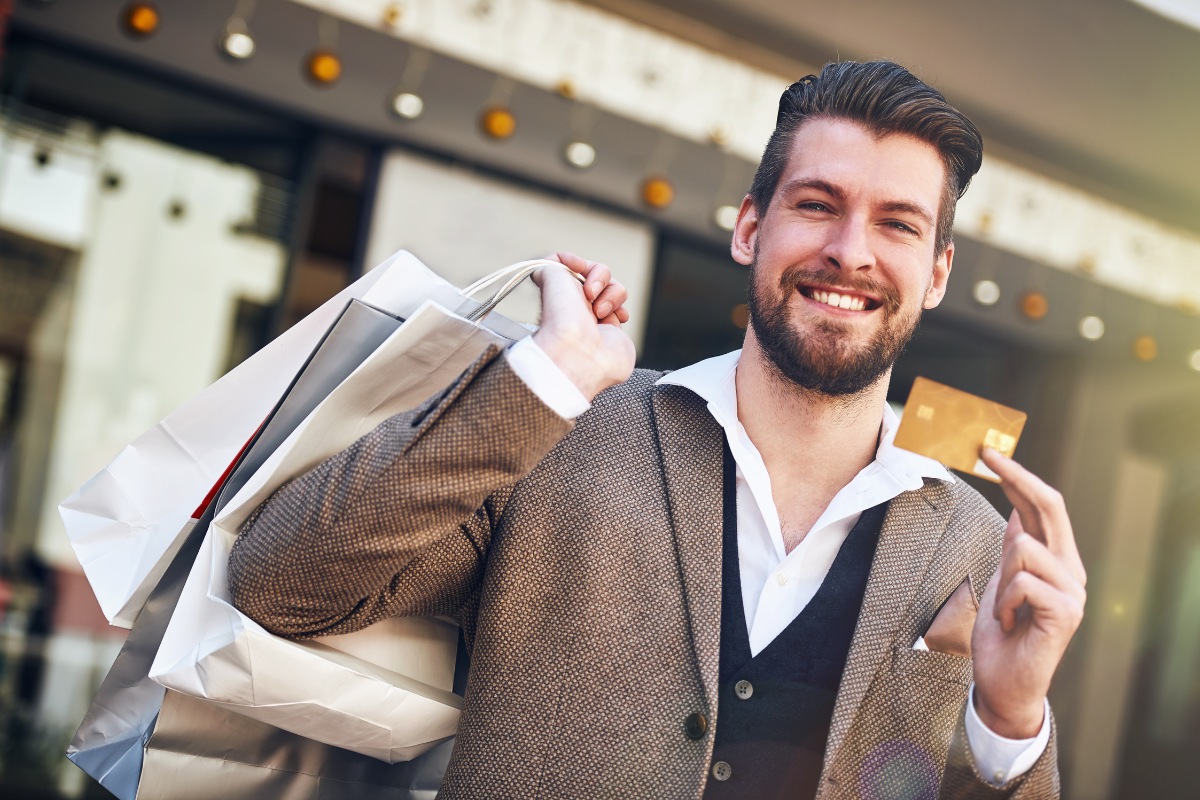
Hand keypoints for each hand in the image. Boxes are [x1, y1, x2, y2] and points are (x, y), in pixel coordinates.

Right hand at [531, 252, 635, 400]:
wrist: (580, 354)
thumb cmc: (600, 360)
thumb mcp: (621, 348)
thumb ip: (616, 332)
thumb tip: (612, 322)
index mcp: (591, 328)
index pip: (608, 305)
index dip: (617, 305)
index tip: (621, 317)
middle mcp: (578, 311)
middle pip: (608, 285)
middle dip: (614, 294)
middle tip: (602, 311)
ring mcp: (564, 295)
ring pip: (596, 271)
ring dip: (602, 281)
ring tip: (592, 298)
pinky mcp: (549, 279)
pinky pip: (559, 258)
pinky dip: (571, 259)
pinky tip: (576, 269)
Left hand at [970, 448, 1086, 738]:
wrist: (1005, 684)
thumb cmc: (1001, 636)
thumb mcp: (1002, 583)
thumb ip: (1015, 551)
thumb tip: (1019, 512)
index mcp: (1057, 560)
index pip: (1044, 506)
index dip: (1019, 476)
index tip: (989, 452)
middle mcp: (1071, 570)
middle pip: (1051, 506)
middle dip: (1016, 475)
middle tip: (986, 452)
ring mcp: (1073, 591)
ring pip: (1024, 548)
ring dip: (1001, 578)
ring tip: (1005, 609)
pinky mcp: (1065, 612)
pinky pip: (1022, 582)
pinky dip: (1005, 602)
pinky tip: (1010, 624)